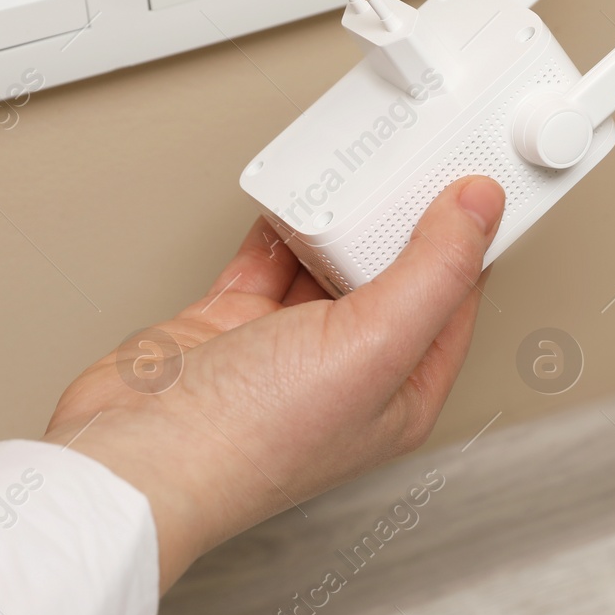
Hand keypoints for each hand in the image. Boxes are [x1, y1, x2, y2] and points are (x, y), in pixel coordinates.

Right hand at [43, 176, 505, 592]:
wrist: (134, 454)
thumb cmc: (249, 441)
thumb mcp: (372, 346)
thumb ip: (432, 271)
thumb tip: (480, 207)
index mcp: (401, 393)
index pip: (455, 300)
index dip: (470, 238)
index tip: (473, 177)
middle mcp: (349, 374)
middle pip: (392, 276)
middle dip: (402, 219)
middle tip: (412, 159)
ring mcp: (286, 350)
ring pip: (327, 263)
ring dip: (340, 218)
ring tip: (357, 168)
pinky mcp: (230, 326)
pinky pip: (267, 260)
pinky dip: (278, 227)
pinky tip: (290, 197)